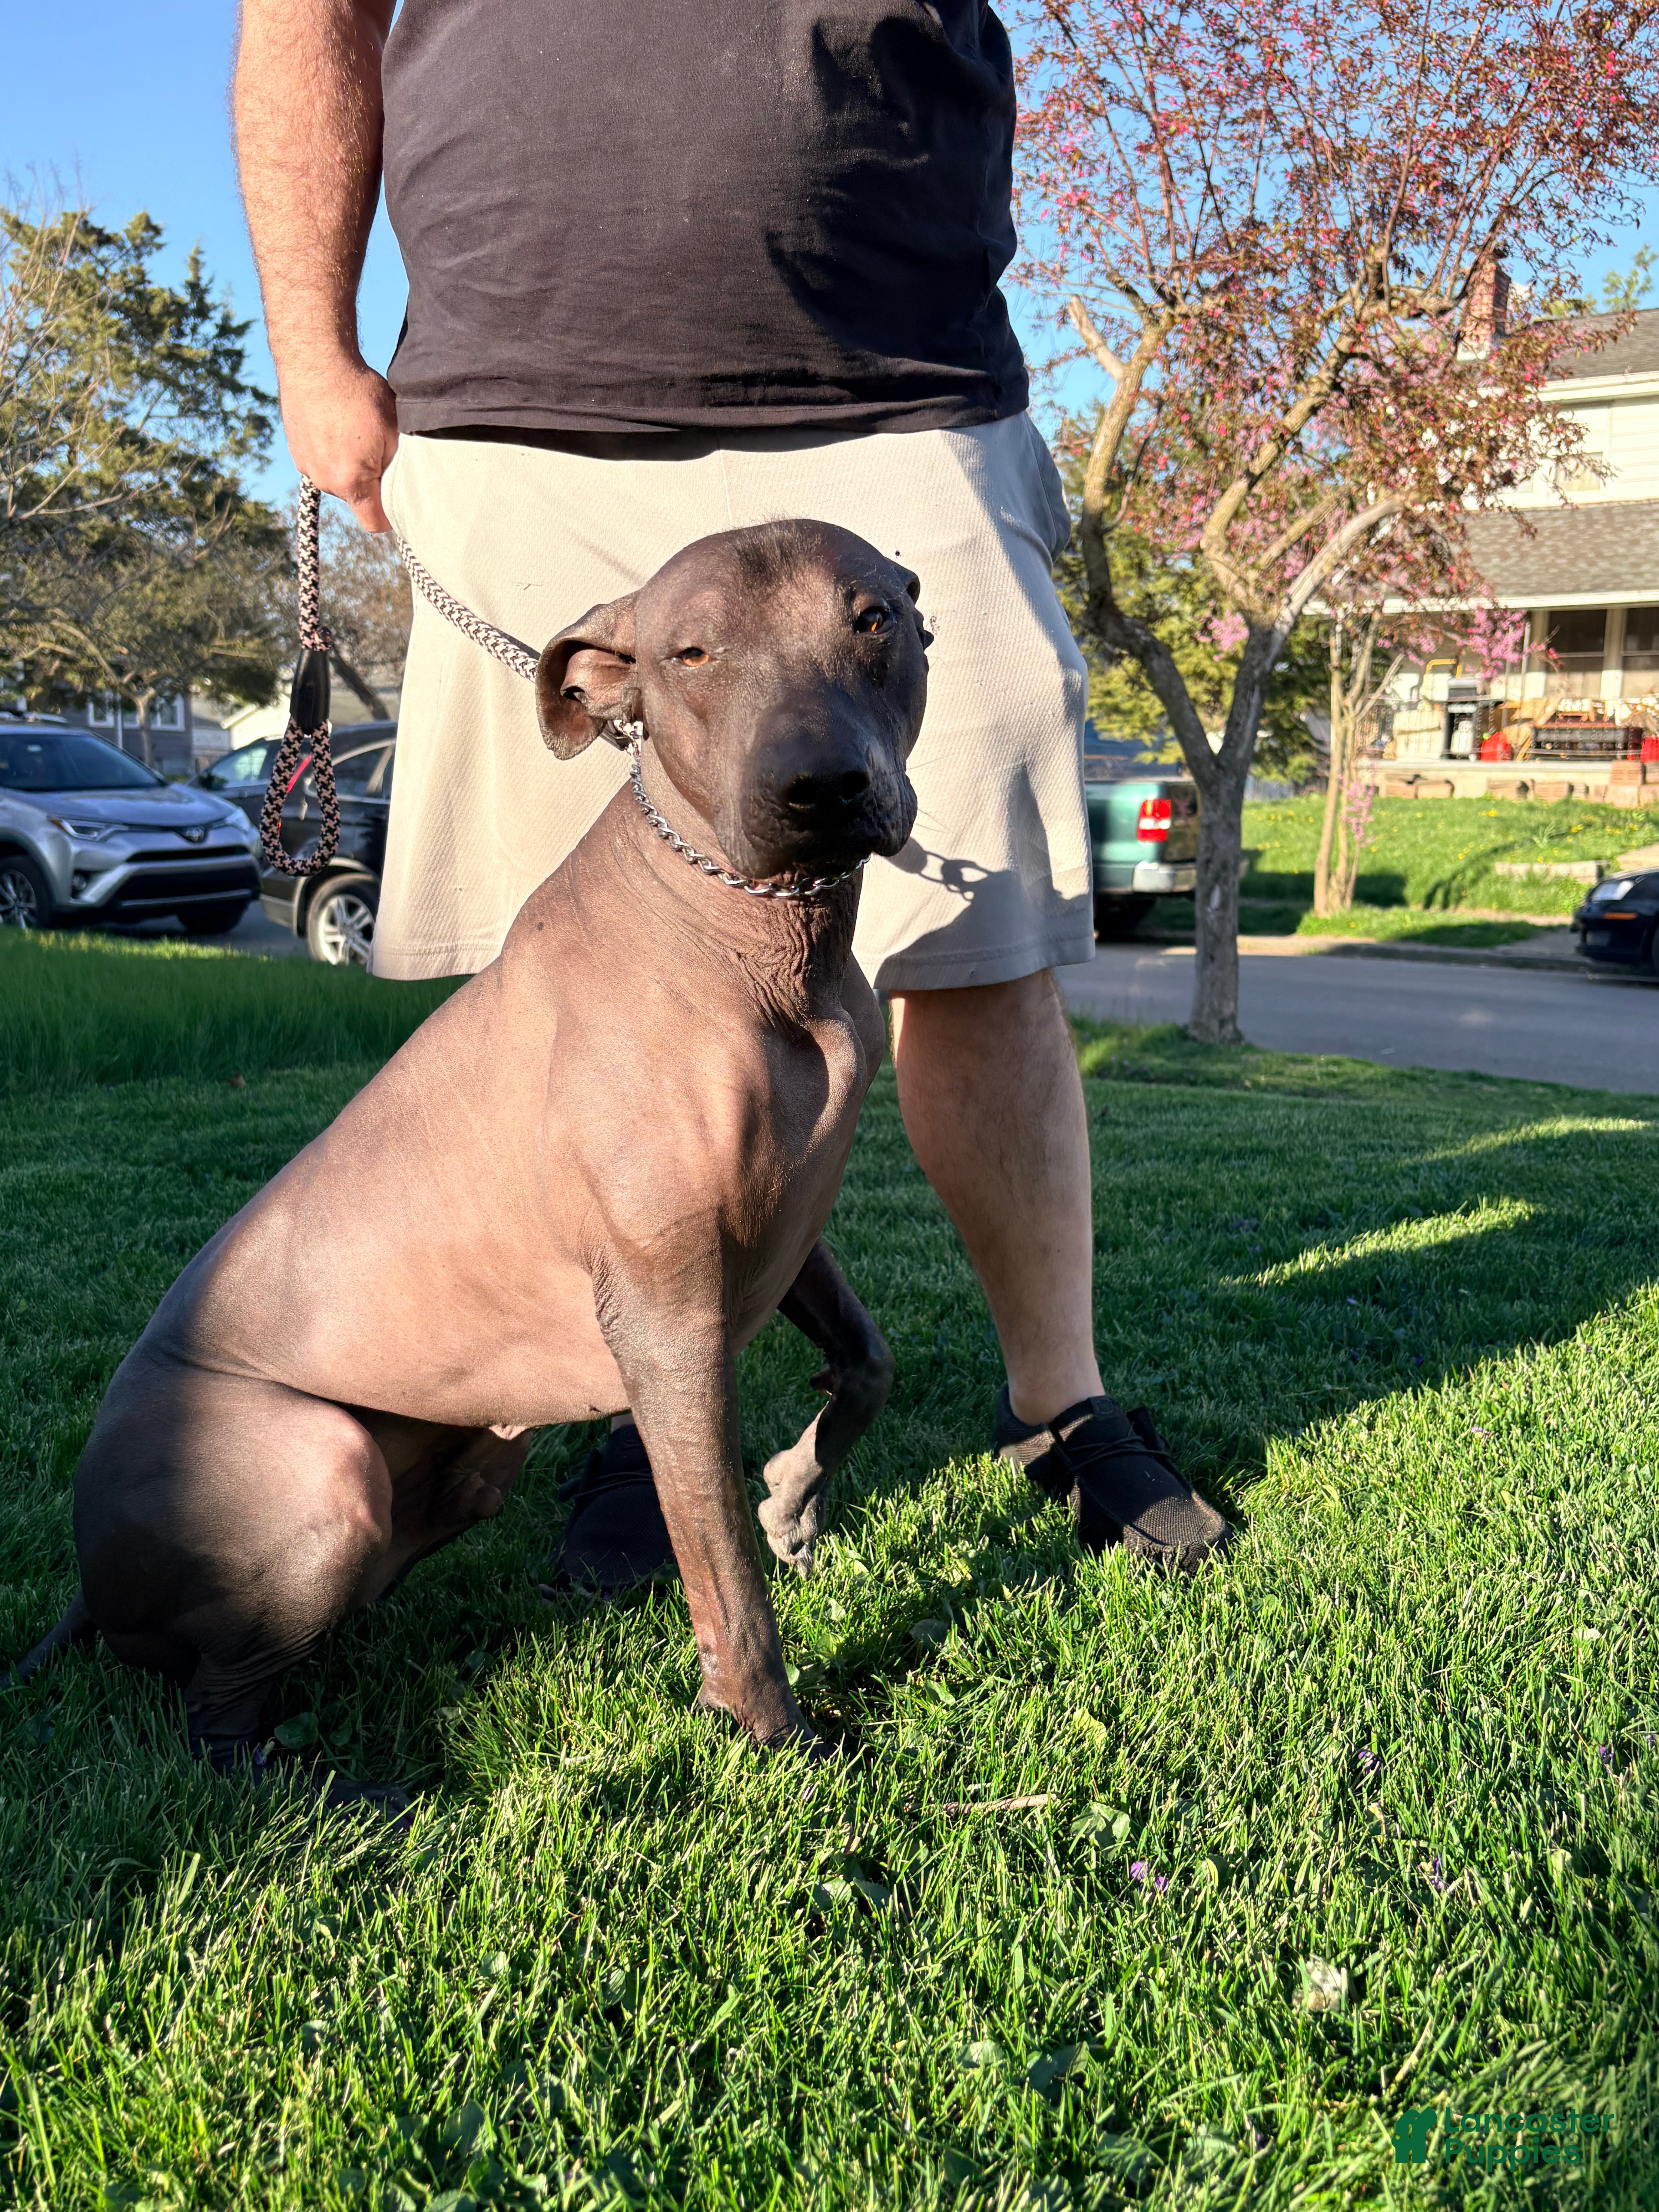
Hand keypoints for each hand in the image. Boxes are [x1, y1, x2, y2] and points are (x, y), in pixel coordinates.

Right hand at [279, 355, 399, 532]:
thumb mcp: (394, 430)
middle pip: (356, 498)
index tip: (398, 502)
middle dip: (371, 483)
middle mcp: (325, 480)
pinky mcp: (295, 450)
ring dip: (349, 466)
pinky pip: (321, 462)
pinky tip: (336, 425)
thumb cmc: (359, 392)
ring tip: (354, 433)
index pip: (374, 523)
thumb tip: (399, 485)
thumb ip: (396, 466)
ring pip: (338, 479)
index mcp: (351, 483)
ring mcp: (306, 466)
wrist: (314, 359)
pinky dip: (331, 452)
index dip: (390, 517)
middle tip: (378, 450)